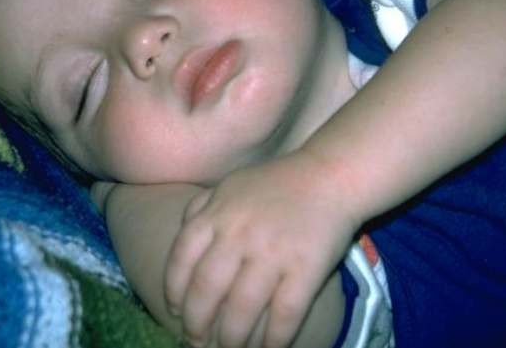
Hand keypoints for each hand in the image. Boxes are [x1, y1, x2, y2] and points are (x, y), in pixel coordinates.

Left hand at [164, 150, 358, 347]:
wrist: (331, 174)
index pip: (181, 260)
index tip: (177, 312)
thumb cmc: (278, 183)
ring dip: (231, 340)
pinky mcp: (306, 267)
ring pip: (241, 309)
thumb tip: (181, 240)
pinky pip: (284, 314)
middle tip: (197, 342)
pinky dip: (273, 339)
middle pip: (206, 290)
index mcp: (217, 213)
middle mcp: (239, 233)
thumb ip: (201, 208)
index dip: (174, 292)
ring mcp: (273, 251)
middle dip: (196, 325)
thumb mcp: (231, 185)